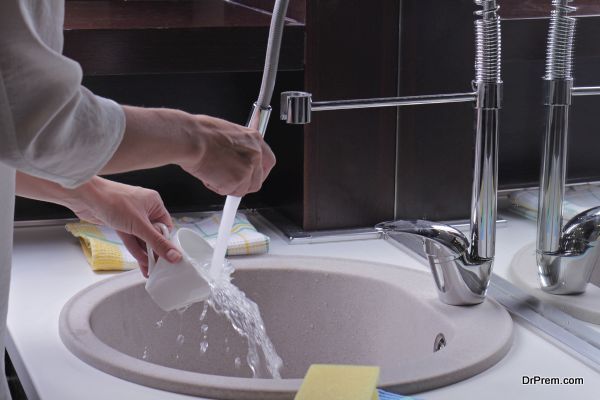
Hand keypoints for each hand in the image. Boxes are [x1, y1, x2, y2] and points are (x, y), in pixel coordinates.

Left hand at [66, 177, 181, 276]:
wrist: (85, 197)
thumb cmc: (112, 200)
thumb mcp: (139, 225)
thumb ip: (157, 242)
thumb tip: (174, 255)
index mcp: (154, 203)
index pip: (166, 226)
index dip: (166, 242)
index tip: (169, 257)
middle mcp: (144, 208)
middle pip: (154, 234)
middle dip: (155, 251)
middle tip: (159, 267)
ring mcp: (131, 216)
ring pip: (141, 238)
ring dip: (145, 253)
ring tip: (150, 269)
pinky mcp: (120, 223)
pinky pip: (131, 238)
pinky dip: (135, 249)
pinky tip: (141, 262)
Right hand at [180, 115, 275, 195]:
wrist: (191, 139)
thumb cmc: (201, 133)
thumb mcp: (227, 133)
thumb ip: (238, 147)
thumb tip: (236, 156)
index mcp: (254, 139)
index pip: (268, 161)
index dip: (259, 172)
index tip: (252, 176)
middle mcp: (255, 154)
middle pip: (257, 181)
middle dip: (242, 184)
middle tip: (227, 179)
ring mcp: (247, 169)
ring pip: (242, 189)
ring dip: (228, 186)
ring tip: (213, 172)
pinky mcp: (237, 181)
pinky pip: (228, 192)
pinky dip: (216, 187)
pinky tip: (208, 175)